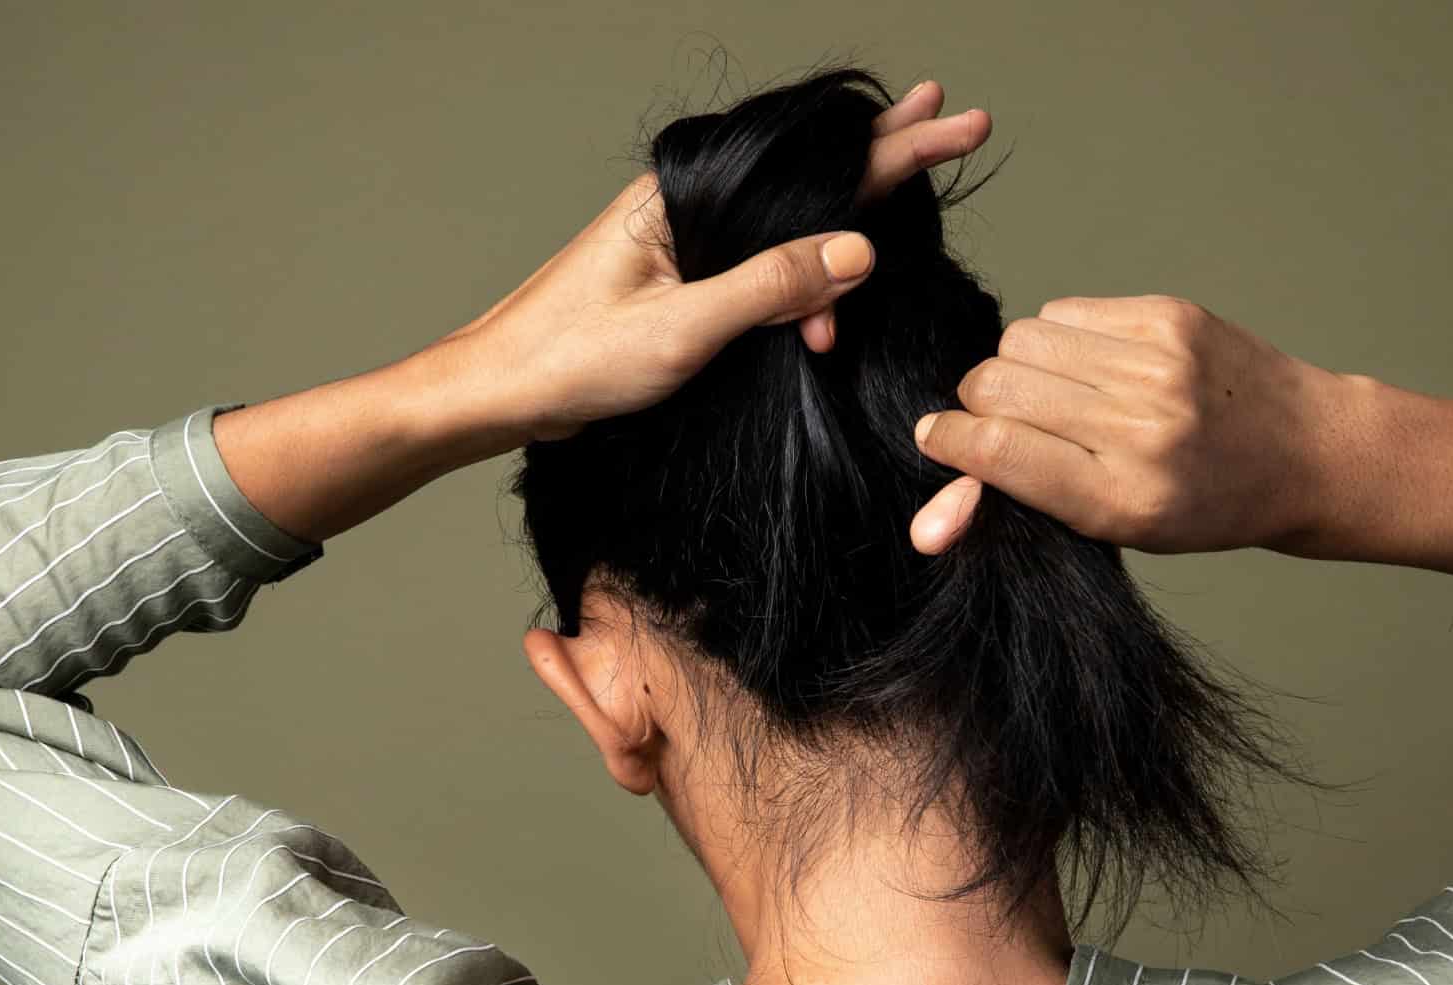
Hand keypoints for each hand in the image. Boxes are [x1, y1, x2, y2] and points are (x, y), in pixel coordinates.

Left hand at [447, 81, 992, 443]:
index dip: (891, 144)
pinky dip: (800, 290)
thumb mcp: (682, 329)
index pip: (810, 163)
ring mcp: (686, 245)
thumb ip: (772, 286)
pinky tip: (821, 312)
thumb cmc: (566, 359)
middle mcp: (689, 207)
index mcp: (684, 197)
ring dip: (833, 265)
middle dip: (884, 163)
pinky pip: (762, 270)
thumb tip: (858, 249)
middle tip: (956, 126)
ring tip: (856, 301)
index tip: (952, 120)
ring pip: (789, 234)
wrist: (495, 395)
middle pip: (808, 178)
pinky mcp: (682, 284)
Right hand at [905, 295, 1362, 555]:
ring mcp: (1157, 366)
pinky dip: (1060, 337)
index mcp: (1122, 499)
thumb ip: (1024, 509)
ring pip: (1021, 339)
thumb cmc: (1200, 504)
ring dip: (1019, 365)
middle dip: (979, 402)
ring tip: (1057, 393)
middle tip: (1003, 420)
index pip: (994, 449)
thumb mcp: (1115, 530)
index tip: (936, 439)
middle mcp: (1141, 429)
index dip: (947, 441)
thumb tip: (927, 522)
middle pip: (995, 384)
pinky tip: (1094, 365)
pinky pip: (1063, 310)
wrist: (1305, 453)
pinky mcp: (1169, 317)